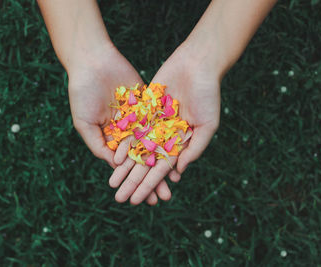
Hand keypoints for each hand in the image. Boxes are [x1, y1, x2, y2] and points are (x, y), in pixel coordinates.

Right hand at [67, 42, 173, 204]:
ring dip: (164, 163)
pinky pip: (161, 123)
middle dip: (152, 178)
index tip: (143, 200)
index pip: (125, 166)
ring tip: (176, 181)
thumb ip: (98, 145)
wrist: (93, 62)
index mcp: (111, 138)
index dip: (134, 183)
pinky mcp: (149, 104)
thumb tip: (114, 166)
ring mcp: (139, 118)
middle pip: (143, 159)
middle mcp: (126, 131)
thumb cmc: (82, 93)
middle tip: (164, 198)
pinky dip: (170, 138)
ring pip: (155, 144)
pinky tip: (180, 153)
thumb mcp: (84, 123)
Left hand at [110, 42, 220, 204]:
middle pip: (146, 163)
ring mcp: (153, 124)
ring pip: (136, 150)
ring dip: (125, 168)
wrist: (197, 64)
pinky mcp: (144, 110)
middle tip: (120, 198)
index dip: (151, 185)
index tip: (139, 200)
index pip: (163, 169)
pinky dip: (123, 144)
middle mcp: (165, 135)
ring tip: (112, 183)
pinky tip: (113, 159)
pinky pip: (131, 129)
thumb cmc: (208, 94)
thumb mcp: (207, 125)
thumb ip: (195, 149)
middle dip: (133, 181)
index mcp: (180, 142)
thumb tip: (178, 171)